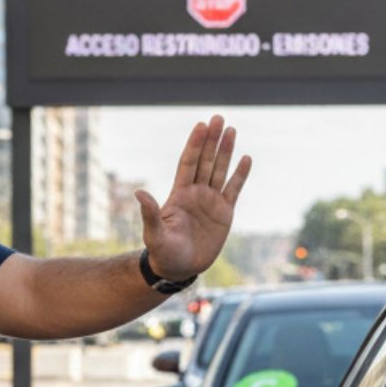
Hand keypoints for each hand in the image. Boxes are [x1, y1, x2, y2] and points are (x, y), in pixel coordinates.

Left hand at [137, 115, 251, 280]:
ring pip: (220, 170)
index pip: (188, 163)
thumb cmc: (163, 252)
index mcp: (179, 193)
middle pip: (205, 160)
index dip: (195, 144)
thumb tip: (139, 193)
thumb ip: (150, 213)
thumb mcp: (154, 233)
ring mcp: (211, 201)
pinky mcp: (225, 213)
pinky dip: (240, 175)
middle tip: (218, 118)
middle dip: (211, 140)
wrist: (179, 268)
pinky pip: (234, 190)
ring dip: (226, 151)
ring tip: (232, 130)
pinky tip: (246, 158)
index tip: (201, 126)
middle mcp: (196, 192)